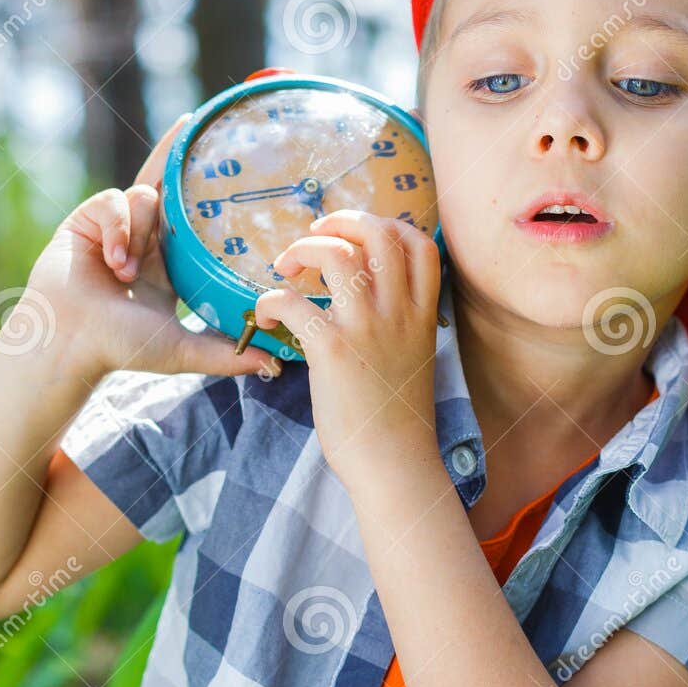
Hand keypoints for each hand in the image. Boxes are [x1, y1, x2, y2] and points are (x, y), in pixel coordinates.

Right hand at [25, 116, 282, 383]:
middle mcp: (143, 239)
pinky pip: (115, 201)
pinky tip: (111, 262)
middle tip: (192, 120)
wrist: (70, 341)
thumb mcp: (184, 348)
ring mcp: (113, 226)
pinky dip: (118, 230)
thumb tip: (276, 367)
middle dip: (175, 152)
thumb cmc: (121, 347)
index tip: (230, 163)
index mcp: (166, 263)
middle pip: (164, 183)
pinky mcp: (86, 218)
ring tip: (126, 274)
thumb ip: (229, 353)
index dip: (205, 190)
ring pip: (144, 197)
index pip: (192, 217)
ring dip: (140, 233)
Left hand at [255, 209, 442, 481]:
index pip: (420, 244)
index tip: (360, 237)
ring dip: (303, 250)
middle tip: (314, 237)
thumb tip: (369, 305)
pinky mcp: (332, 351)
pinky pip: (292, 302)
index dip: (388, 225)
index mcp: (421, 315)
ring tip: (286, 268)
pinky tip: (265, 316)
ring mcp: (367, 329)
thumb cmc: (397, 421)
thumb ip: (399, 324)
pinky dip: (270, 299)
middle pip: (379, 234)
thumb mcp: (413, 359)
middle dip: (341, 222)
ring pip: (337, 255)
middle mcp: (399, 314)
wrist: (394, 464)